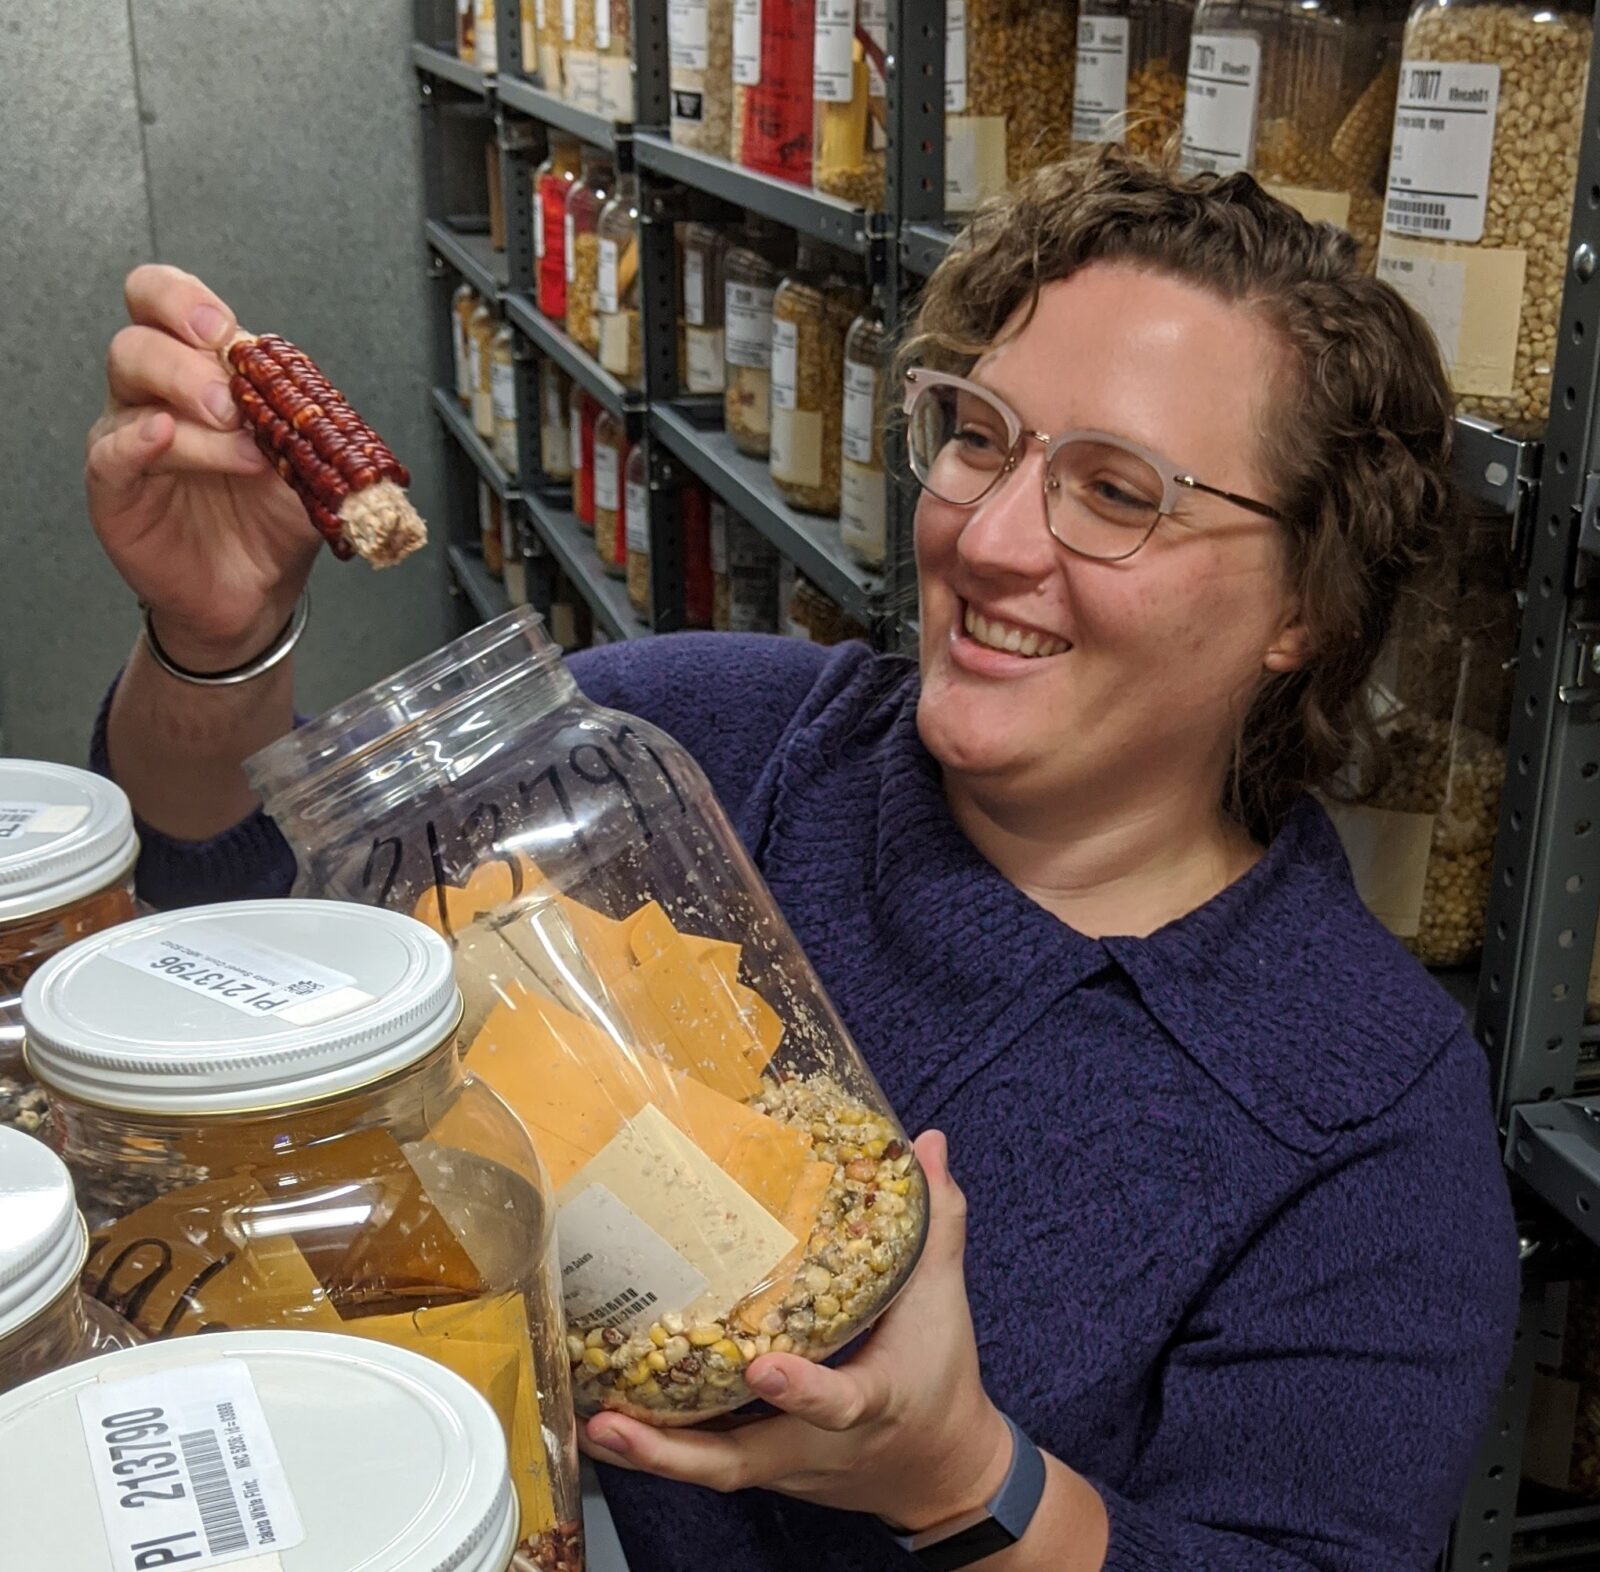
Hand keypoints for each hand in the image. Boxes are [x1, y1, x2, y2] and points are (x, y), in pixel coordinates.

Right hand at [86, 264, 319, 669]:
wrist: (257, 588)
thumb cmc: (273, 518)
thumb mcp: (313, 466)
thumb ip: (316, 427)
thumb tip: (329, 405)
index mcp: (204, 372)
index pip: (166, 303)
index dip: (185, 301)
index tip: (225, 329)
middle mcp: (159, 394)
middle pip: (140, 337)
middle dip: (189, 358)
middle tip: (232, 398)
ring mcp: (131, 436)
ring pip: (129, 384)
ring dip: (183, 398)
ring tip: (236, 440)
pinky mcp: (115, 486)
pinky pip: (110, 450)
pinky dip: (137, 439)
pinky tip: (163, 438)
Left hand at [583, 1131, 1015, 1531]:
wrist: (943, 1472)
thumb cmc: (939, 1378)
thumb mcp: (944, 1302)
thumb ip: (937, 1224)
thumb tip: (930, 1144)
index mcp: (872, 1403)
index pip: (838, 1404)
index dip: (802, 1391)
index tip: (765, 1368)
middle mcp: (816, 1446)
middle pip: (737, 1461)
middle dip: (671, 1451)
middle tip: (609, 1421)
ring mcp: (785, 1464)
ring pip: (709, 1468)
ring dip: (647, 1452)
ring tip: (588, 1424)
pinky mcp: (764, 1465)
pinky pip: (706, 1459)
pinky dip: (659, 1446)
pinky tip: (608, 1421)